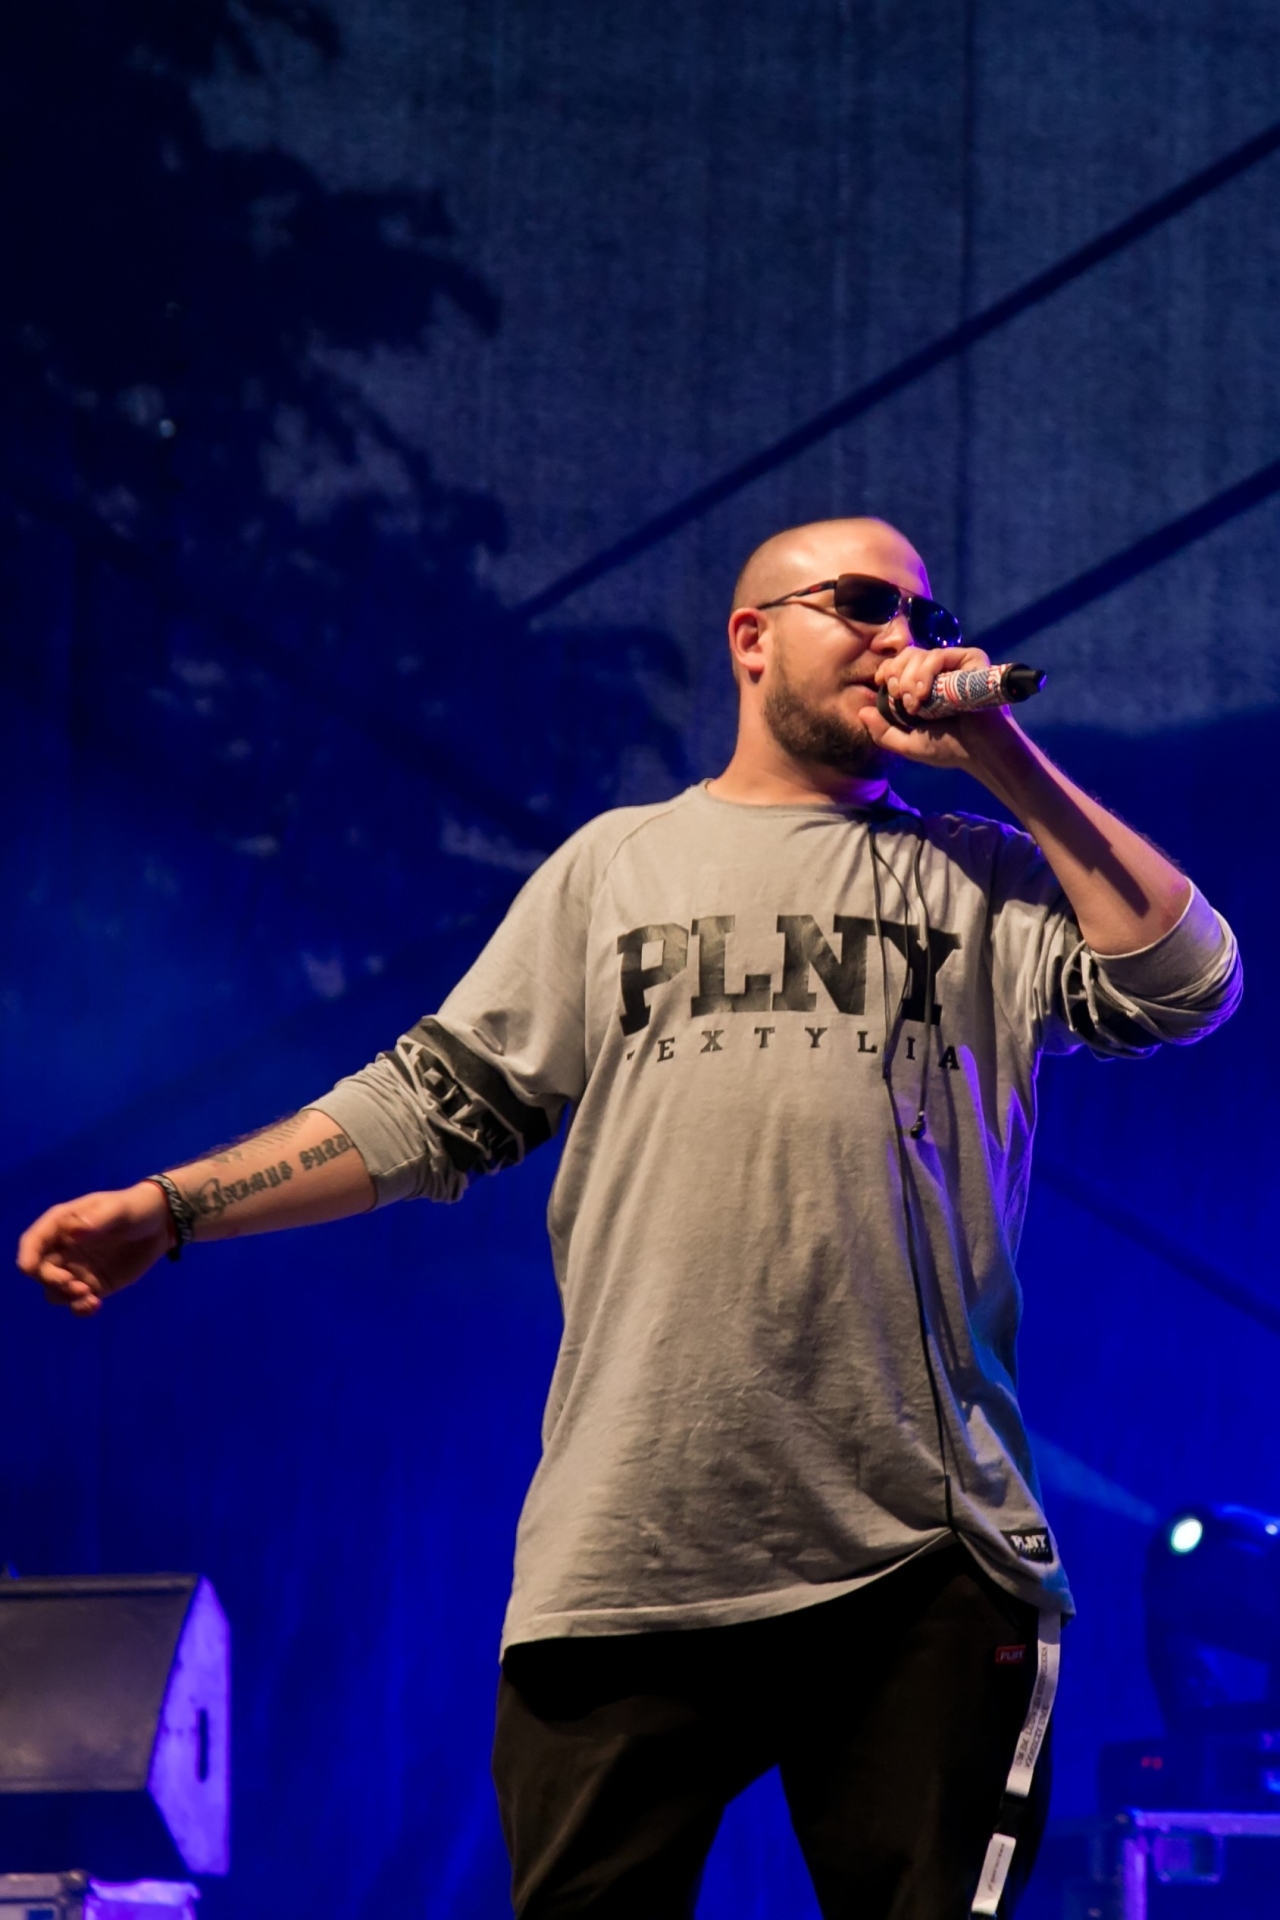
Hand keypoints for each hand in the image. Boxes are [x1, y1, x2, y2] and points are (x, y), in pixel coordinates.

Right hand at [16, 1181, 174, 1315]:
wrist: (161, 1224)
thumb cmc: (135, 1208)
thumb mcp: (120, 1209)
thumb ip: (99, 1220)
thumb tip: (74, 1231)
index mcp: (63, 1224)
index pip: (35, 1239)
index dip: (27, 1254)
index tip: (28, 1269)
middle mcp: (63, 1249)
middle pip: (41, 1270)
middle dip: (51, 1280)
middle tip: (77, 1285)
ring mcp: (77, 1269)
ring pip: (55, 1290)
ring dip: (66, 1297)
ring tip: (90, 1296)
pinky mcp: (93, 1285)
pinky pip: (77, 1302)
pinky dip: (80, 1308)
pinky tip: (95, 1306)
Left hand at [858, 644, 1017, 770]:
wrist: (980, 752)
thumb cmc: (948, 748)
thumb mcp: (908, 744)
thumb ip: (883, 731)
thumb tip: (861, 712)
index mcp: (925, 684)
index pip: (899, 664)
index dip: (887, 670)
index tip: (882, 685)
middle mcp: (940, 671)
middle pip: (906, 654)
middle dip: (895, 675)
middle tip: (900, 699)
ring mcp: (955, 664)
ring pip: (919, 654)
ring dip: (909, 678)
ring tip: (914, 704)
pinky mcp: (970, 659)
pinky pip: (938, 655)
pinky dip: (925, 673)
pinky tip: (924, 695)